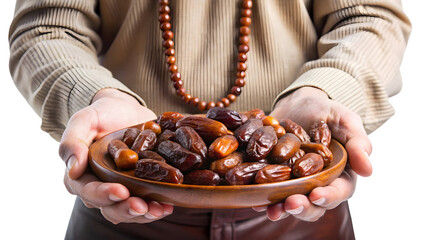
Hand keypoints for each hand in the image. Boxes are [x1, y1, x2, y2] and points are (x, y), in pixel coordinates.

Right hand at [59, 88, 172, 223]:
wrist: (126, 110)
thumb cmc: (102, 114)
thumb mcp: (84, 120)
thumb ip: (72, 141)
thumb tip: (73, 169)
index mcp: (81, 175)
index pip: (89, 190)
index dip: (104, 194)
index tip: (122, 191)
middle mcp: (99, 188)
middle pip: (110, 208)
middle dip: (127, 209)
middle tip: (143, 206)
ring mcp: (122, 189)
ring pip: (129, 211)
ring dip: (144, 214)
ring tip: (160, 209)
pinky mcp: (140, 187)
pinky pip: (146, 203)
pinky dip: (157, 207)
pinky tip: (169, 205)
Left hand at [258, 87, 371, 221]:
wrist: (298, 103)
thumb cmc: (327, 111)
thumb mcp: (345, 120)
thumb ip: (358, 142)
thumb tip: (368, 170)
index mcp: (339, 174)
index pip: (339, 191)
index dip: (329, 196)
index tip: (317, 195)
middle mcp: (317, 183)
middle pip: (313, 204)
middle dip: (302, 207)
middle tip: (290, 204)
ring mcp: (293, 182)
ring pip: (290, 203)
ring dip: (280, 209)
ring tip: (271, 209)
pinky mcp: (273, 177)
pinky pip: (268, 191)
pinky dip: (261, 197)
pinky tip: (253, 198)